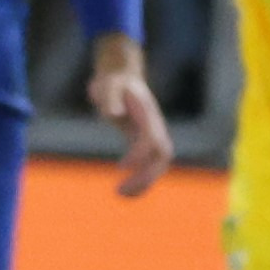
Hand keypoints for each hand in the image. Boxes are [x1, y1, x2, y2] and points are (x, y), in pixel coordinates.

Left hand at [86, 33, 172, 197]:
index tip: (120, 167)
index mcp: (147, 115)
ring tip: (121, 195)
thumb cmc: (113, 80)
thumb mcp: (107, 85)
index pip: (150, 140)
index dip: (138, 155)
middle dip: (146, 176)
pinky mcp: (142, 141)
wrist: (120, 75)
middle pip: (161, 157)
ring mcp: (150, 134)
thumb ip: (110, 98)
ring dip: (144, 183)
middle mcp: (154, 127)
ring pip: (158, 165)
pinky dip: (140, 179)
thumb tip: (112, 114)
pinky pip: (147, 164)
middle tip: (120, 190)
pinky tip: (124, 190)